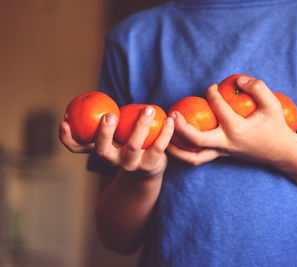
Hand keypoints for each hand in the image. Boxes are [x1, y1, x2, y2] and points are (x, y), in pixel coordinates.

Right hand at [59, 106, 174, 177]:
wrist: (148, 170)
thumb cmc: (128, 143)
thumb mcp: (115, 134)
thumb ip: (106, 122)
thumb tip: (90, 97)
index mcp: (100, 150)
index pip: (77, 147)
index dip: (67, 138)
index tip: (64, 122)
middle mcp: (112, 160)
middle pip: (103, 150)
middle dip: (104, 132)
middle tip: (109, 115)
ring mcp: (131, 165)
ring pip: (133, 146)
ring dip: (141, 126)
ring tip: (148, 109)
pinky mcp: (150, 165)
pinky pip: (158, 147)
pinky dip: (165, 132)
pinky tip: (169, 118)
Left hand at [168, 77, 296, 165]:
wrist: (281, 152)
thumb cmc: (276, 127)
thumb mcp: (272, 104)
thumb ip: (256, 87)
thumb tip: (236, 80)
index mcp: (236, 129)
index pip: (217, 107)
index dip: (212, 92)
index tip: (212, 86)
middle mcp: (226, 143)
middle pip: (195, 139)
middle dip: (180, 127)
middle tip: (173, 113)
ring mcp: (222, 152)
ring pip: (193, 157)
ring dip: (177, 148)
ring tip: (165, 135)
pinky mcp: (222, 156)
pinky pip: (199, 158)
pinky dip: (185, 153)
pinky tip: (177, 142)